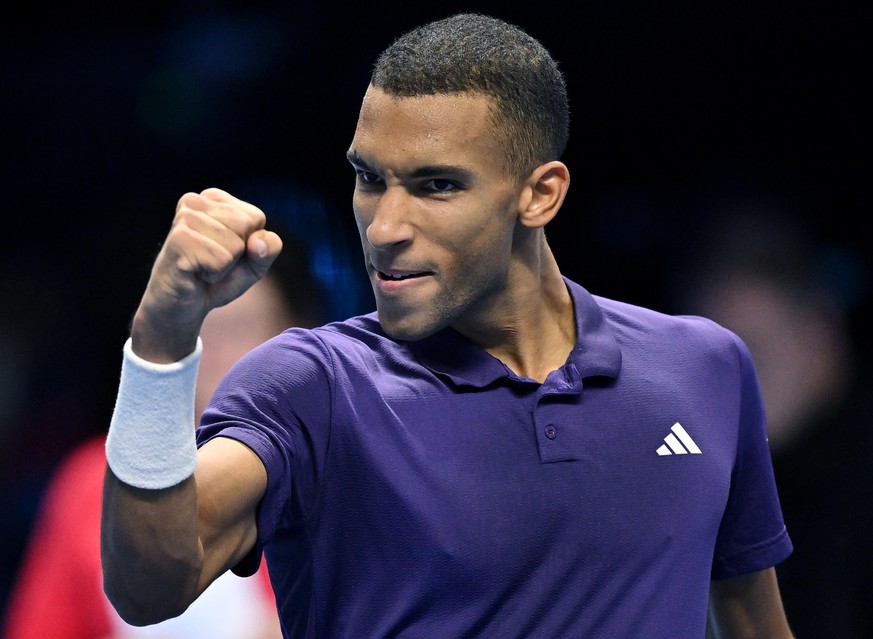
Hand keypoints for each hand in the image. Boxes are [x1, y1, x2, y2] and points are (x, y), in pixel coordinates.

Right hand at [131, 188, 282, 361]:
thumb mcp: (255, 263)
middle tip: (212, 261)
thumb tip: (258, 241)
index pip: (256, 218)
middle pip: (247, 226)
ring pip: (235, 245)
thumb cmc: (217, 278)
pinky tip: (195, 273)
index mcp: (214, 198)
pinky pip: (220, 260)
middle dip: (237, 253)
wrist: (182, 305)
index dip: (249, 244)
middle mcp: (195, 201)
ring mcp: (184, 219)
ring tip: (202, 266)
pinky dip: (214, 274)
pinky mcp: (179, 240)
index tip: (225, 252)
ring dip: (223, 266)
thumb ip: (269, 248)